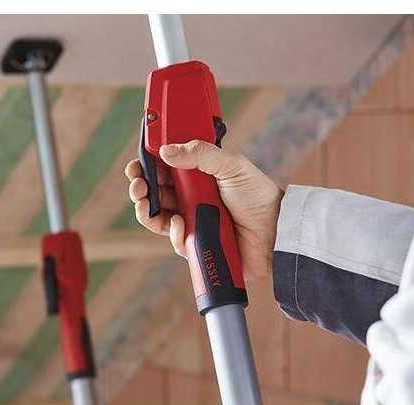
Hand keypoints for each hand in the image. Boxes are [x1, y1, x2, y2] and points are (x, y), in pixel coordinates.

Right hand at [124, 140, 283, 281]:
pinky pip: (173, 240)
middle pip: (155, 193)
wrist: (276, 231)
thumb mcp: (231, 166)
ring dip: (146, 210)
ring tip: (146, 203)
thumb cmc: (258, 196)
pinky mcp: (196, 244)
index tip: (137, 164)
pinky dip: (171, 232)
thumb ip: (200, 154)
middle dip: (140, 188)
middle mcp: (192, 198)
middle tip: (138, 185)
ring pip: (157, 218)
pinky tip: (179, 223)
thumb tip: (166, 150)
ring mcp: (193, 222)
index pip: (164, 169)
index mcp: (198, 177)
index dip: (147, 167)